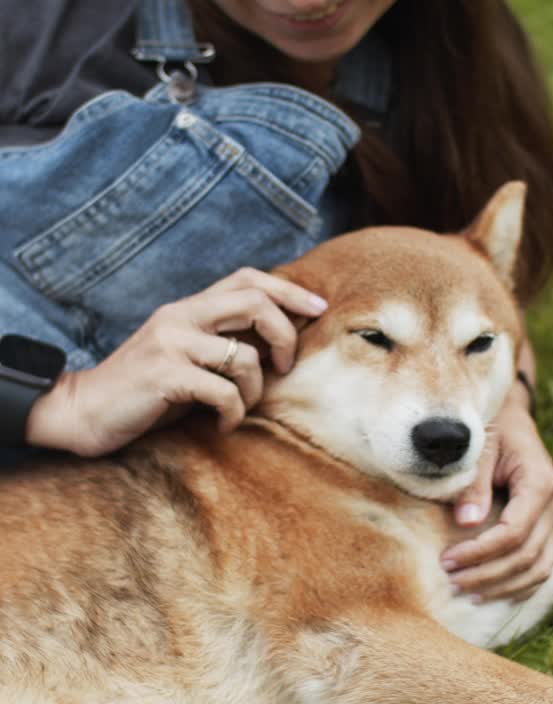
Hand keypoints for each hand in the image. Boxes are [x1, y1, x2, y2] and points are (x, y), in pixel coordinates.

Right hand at [26, 268, 326, 457]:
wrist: (83, 411)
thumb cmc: (143, 392)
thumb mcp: (185, 357)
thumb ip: (221, 342)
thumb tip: (279, 342)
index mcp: (188, 308)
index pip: (248, 279)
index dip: (289, 290)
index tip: (318, 309)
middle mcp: (180, 316)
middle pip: (255, 302)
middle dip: (286, 334)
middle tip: (286, 367)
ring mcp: (171, 343)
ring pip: (245, 356)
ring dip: (255, 390)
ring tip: (239, 408)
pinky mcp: (165, 374)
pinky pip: (224, 391)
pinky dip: (233, 413)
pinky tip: (222, 425)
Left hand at [441, 396, 552, 600]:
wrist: (512, 418)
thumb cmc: (493, 429)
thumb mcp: (481, 448)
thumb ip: (474, 484)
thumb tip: (466, 523)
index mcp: (541, 482)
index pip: (513, 533)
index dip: (480, 552)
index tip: (447, 560)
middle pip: (527, 556)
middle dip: (487, 574)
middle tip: (451, 581)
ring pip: (540, 568)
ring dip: (503, 586)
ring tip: (468, 593)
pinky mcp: (551, 526)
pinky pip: (543, 565)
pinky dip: (520, 584)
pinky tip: (492, 592)